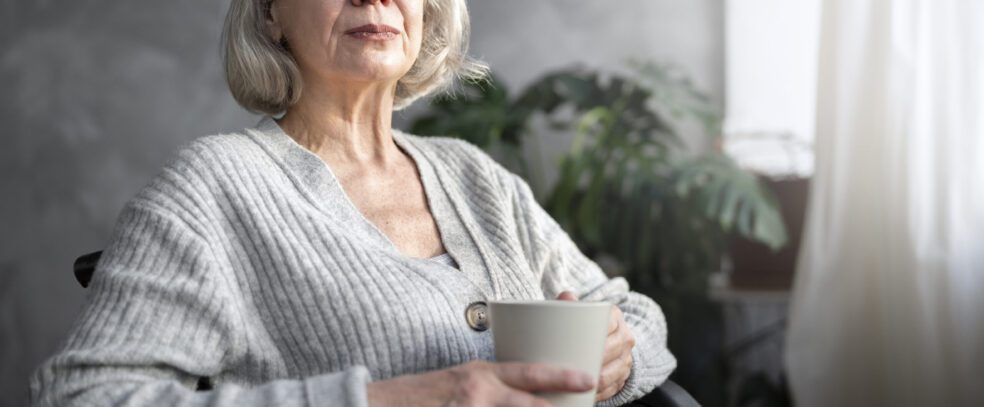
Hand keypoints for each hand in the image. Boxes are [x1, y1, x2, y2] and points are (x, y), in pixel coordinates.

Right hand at [366, 359, 594, 406]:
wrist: (380, 405)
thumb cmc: (427, 394)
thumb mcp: (463, 379)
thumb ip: (494, 383)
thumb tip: (530, 389)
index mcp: (482, 374)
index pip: (530, 373)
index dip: (562, 376)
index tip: (588, 379)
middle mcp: (477, 392)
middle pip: (529, 404)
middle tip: (584, 406)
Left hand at [556, 291, 634, 401]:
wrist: (601, 338)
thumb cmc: (581, 325)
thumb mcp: (575, 311)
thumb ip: (568, 303)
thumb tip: (567, 297)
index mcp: (614, 316)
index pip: (606, 325)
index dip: (594, 337)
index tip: (578, 344)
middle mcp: (625, 336)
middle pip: (610, 351)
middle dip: (593, 362)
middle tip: (573, 369)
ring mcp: (627, 358)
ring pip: (613, 373)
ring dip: (597, 382)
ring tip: (578, 385)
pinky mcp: (624, 376)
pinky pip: (614, 388)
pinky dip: (601, 394)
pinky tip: (587, 395)